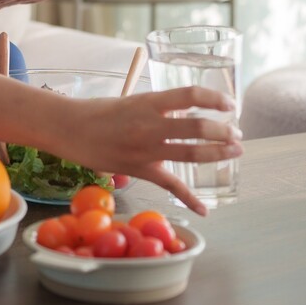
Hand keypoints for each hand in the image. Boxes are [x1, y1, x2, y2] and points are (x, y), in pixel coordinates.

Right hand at [54, 85, 243, 216]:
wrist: (69, 128)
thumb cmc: (98, 112)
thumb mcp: (131, 101)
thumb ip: (157, 109)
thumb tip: (183, 116)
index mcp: (148, 102)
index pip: (189, 95)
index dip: (214, 98)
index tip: (229, 103)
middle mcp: (149, 125)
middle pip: (196, 127)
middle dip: (223, 131)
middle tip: (236, 133)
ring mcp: (145, 149)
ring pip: (191, 153)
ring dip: (217, 153)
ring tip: (235, 151)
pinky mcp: (140, 170)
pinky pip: (170, 186)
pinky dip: (190, 198)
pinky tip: (205, 208)